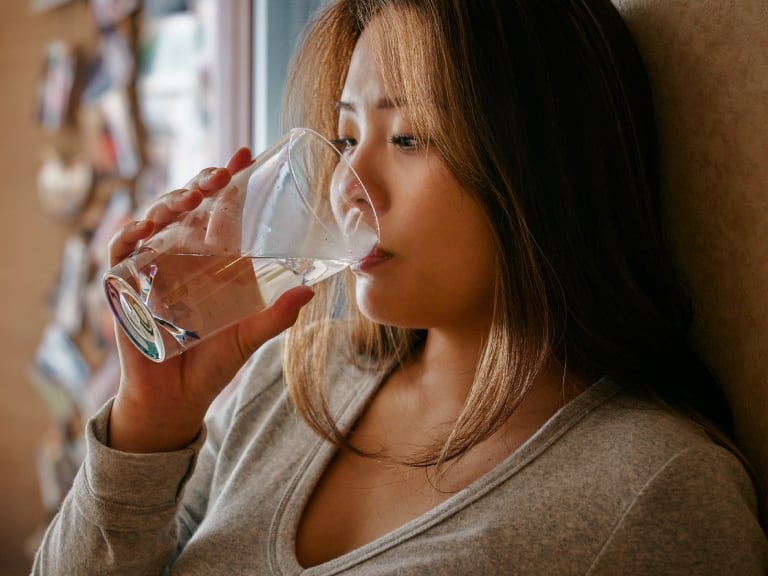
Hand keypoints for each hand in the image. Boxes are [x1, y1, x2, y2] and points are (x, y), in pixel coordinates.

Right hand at [106, 148, 314, 452]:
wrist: (176, 401)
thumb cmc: (212, 366)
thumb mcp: (249, 338)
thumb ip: (276, 317)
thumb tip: (311, 292)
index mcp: (212, 263)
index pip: (219, 212)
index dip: (229, 182)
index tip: (245, 153)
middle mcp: (182, 259)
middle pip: (186, 208)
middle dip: (199, 184)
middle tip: (218, 177)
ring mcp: (152, 270)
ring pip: (155, 222)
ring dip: (167, 204)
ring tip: (187, 200)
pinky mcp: (126, 289)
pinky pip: (120, 254)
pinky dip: (128, 237)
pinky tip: (144, 229)